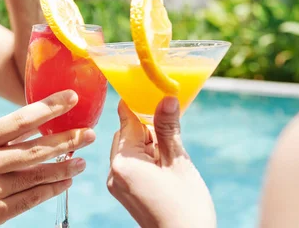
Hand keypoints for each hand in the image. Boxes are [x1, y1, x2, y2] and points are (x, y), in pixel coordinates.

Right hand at [0, 90, 95, 226]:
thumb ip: (10, 134)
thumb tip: (51, 120)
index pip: (19, 120)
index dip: (49, 108)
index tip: (72, 98)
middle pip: (33, 151)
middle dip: (66, 141)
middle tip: (88, 135)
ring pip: (36, 177)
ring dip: (64, 168)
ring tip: (81, 160)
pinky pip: (31, 199)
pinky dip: (52, 189)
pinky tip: (66, 181)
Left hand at [107, 97, 215, 227]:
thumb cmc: (186, 208)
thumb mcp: (179, 163)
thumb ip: (168, 129)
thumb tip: (166, 97)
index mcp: (124, 162)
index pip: (126, 121)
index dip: (139, 105)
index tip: (149, 90)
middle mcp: (113, 172)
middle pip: (126, 133)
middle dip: (147, 128)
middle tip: (170, 133)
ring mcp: (116, 184)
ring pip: (128, 148)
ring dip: (148, 144)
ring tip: (170, 157)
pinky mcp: (123, 191)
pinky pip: (130, 163)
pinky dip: (145, 158)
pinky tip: (164, 167)